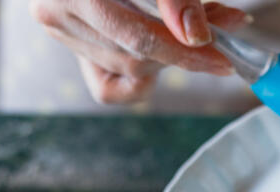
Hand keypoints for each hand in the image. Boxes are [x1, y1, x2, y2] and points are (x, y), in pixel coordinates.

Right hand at [30, 0, 249, 103]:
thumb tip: (197, 37)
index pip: (138, 38)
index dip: (185, 53)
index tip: (224, 60)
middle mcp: (55, 14)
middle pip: (136, 59)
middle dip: (182, 50)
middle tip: (221, 26)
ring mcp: (61, 34)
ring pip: (129, 71)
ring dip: (170, 56)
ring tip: (196, 25)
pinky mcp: (74, 49)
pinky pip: (110, 88)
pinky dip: (142, 77)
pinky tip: (162, 51)